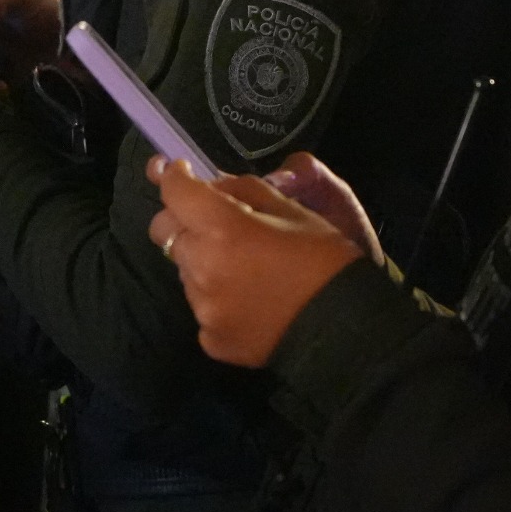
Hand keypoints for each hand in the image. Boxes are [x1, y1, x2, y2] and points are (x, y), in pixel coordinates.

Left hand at [148, 156, 363, 367]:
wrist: (345, 327)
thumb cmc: (323, 259)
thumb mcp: (291, 209)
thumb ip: (243, 190)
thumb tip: (210, 186)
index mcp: (222, 228)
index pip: (174, 192)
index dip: (174, 177)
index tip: (181, 173)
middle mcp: (202, 267)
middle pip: (165, 232)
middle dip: (184, 220)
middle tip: (216, 224)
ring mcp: (203, 307)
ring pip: (184, 271)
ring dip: (203, 261)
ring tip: (245, 270)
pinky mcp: (210, 339)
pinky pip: (202, 308)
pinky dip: (218, 299)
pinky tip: (250, 302)